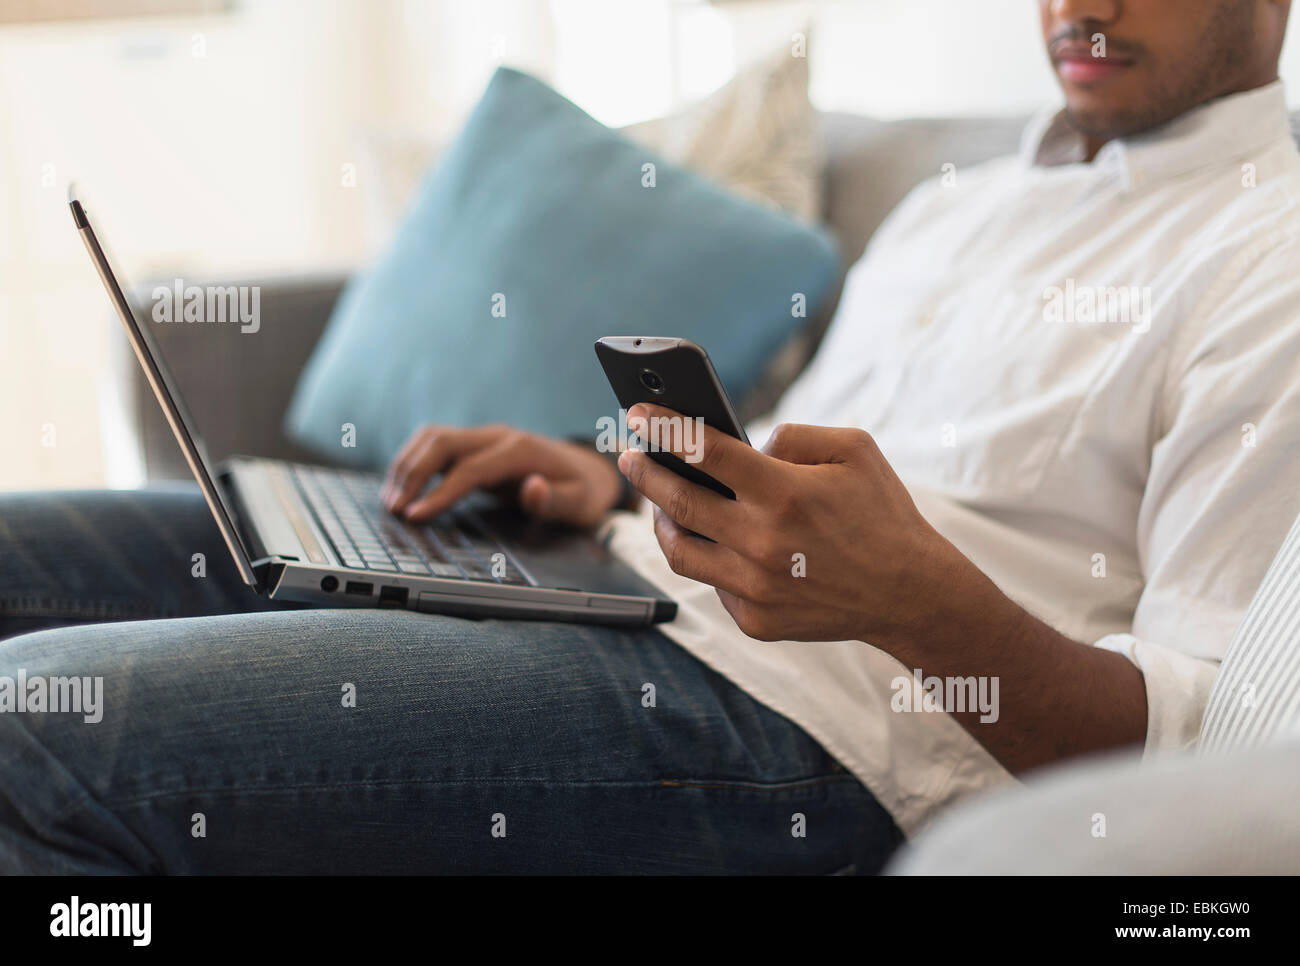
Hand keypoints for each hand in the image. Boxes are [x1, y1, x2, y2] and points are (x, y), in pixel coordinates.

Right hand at [382, 424, 623, 527]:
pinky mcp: (475, 446)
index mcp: (519, 450)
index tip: (415, 516)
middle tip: (393, 510)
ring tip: (390, 501)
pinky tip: (401, 489)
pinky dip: (413, 464)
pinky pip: (435, 447)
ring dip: (406, 466)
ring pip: (432, 439)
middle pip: (441, 442)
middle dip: (411, 473)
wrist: (590, 470)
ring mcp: (483, 438)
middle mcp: (497, 437)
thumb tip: (532, 488)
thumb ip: (555, 500)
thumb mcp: (581, 503)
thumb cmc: (584, 490)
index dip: (439, 492)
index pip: (470, 469)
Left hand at [618, 404, 969, 644]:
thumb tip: (742, 445)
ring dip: (662, 521)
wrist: (910, 594)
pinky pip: (713, 584)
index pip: (705, 451)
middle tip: (629, 457)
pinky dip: (711, 558)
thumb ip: (794, 436)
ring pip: (681, 551)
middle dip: (644, 473)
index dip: (665, 427)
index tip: (637, 412)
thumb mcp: (855, 450)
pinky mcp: (755, 620)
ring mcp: (756, 587)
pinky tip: (716, 542)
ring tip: (659, 503)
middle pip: (678, 502)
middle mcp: (763, 543)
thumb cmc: (882, 513)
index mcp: (785, 493)